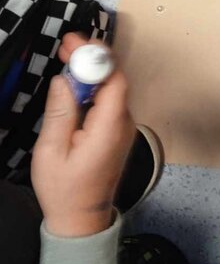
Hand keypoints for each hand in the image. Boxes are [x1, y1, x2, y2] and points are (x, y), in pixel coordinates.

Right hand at [31, 38, 134, 237]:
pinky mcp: (117, 130)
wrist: (81, 219)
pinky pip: (108, 100)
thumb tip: (64, 80)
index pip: (113, 80)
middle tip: (66, 46)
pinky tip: (75, 82)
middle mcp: (123, 125)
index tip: (74, 44)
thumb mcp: (52, 151)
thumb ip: (60, 112)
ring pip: (111, 88)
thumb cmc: (66, 191)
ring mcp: (123, 127)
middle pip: (114, 79)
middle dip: (91, 58)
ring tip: (67, 59)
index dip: (96, 57)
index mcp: (110, 128)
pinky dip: (93, 86)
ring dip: (91, 71)